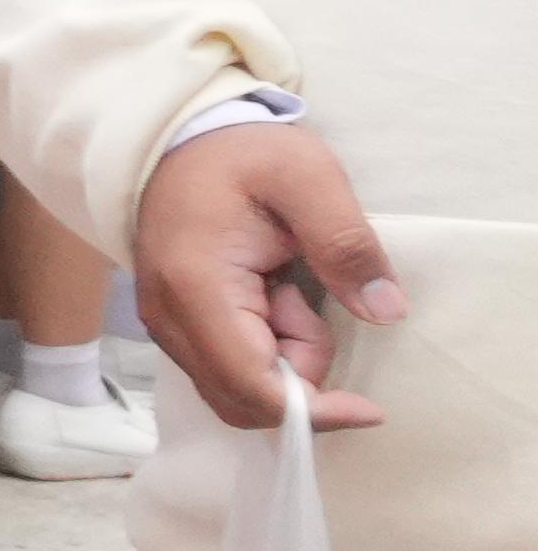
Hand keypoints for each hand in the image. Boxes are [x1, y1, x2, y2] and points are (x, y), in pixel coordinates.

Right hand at [138, 120, 404, 433]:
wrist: (180, 139)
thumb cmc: (245, 154)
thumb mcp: (310, 179)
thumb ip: (346, 244)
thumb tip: (386, 312)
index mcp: (197, 286)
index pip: (251, 384)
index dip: (313, 411)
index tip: (370, 408)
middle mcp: (168, 319)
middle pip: (243, 398)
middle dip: (301, 377)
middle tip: (311, 303)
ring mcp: (164, 325)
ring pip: (236, 388)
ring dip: (285, 358)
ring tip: (289, 287)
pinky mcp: (173, 326)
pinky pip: (227, 370)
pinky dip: (267, 351)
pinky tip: (270, 297)